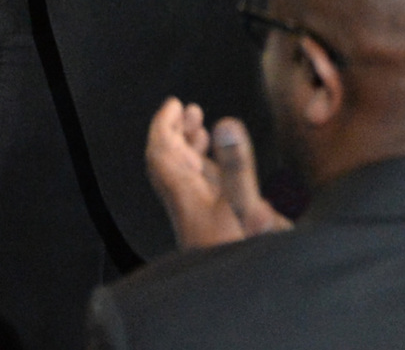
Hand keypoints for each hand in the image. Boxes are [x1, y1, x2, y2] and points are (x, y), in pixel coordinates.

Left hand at [146, 98, 289, 249]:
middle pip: (171, 159)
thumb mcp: (243, 207)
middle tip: (190, 110)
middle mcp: (188, 202)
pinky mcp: (218, 225)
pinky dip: (209, 168)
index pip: (161, 151)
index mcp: (184, 194)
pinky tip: (222, 165)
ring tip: (202, 128)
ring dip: (192, 148)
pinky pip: (205, 189)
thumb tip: (224, 123)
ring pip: (188, 173)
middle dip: (178, 132)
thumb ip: (235, 166)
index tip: (174, 104)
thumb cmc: (238, 258)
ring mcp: (202, 214)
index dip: (164, 125)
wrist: (240, 300)